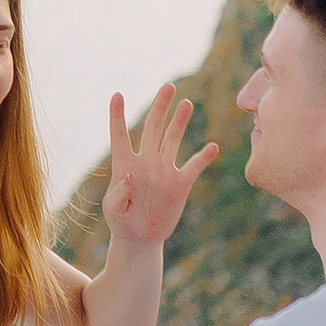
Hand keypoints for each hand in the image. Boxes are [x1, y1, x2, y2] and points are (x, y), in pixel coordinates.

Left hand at [99, 85, 218, 246]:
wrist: (141, 238)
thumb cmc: (122, 222)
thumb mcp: (113, 210)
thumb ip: (117, 193)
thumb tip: (130, 175)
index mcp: (124, 164)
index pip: (120, 135)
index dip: (118, 115)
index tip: (117, 94)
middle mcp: (146, 161)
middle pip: (153, 128)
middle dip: (160, 107)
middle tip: (168, 87)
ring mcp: (164, 170)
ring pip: (173, 139)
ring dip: (180, 122)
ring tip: (187, 103)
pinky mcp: (180, 184)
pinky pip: (193, 166)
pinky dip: (203, 157)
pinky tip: (212, 147)